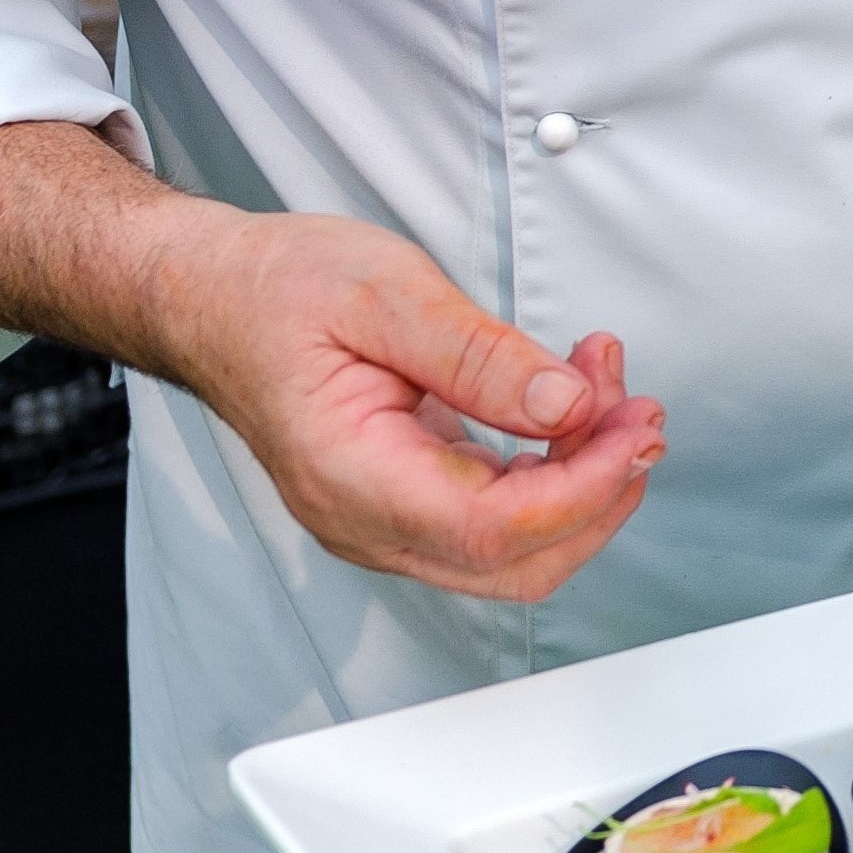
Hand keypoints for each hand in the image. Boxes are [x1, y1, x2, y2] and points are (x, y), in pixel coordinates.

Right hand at [134, 202, 668, 599]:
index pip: (493, 529)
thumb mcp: (384, 290)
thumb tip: (564, 406)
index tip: (631, 430)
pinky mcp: (405, 503)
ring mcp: (384, 522)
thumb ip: (477, 355)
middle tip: (638, 409)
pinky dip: (552, 468)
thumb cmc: (275, 291)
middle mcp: (365, 520)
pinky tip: (569, 403)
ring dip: (583, 476)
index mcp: (350, 475)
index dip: (583, 489)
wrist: (214, 299)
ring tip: (605, 384)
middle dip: (601, 491)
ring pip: (516, 548)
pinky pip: (498, 516)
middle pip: (518, 563)